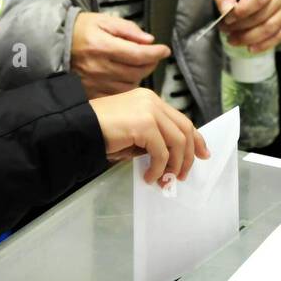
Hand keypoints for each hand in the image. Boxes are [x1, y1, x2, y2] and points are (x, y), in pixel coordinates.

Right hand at [70, 11, 169, 97]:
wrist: (55, 45)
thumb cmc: (81, 29)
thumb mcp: (104, 20)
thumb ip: (128, 29)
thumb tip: (149, 40)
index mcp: (102, 46)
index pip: (138, 54)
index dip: (155, 53)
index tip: (165, 49)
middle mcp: (99, 67)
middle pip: (136, 72)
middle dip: (150, 64)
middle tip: (153, 56)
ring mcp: (95, 83)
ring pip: (129, 86)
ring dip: (140, 76)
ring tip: (140, 65)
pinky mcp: (91, 93)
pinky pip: (117, 94)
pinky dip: (127, 87)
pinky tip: (127, 77)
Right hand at [89, 87, 208, 184]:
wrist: (77, 128)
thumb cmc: (100, 132)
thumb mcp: (132, 135)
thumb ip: (153, 139)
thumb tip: (171, 160)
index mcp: (150, 100)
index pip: (182, 119)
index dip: (196, 139)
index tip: (203, 155)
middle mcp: (152, 101)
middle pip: (185, 129)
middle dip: (189, 156)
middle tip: (181, 176)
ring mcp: (149, 110)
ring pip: (178, 142)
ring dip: (174, 166)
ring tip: (164, 180)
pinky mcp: (144, 123)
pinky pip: (161, 152)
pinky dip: (158, 168)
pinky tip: (148, 176)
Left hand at [213, 0, 280, 52]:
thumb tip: (227, 10)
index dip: (242, 11)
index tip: (227, 18)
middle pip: (263, 15)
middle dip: (241, 26)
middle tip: (225, 29)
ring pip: (270, 28)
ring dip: (249, 38)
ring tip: (232, 38)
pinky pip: (279, 36)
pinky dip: (263, 45)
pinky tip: (249, 47)